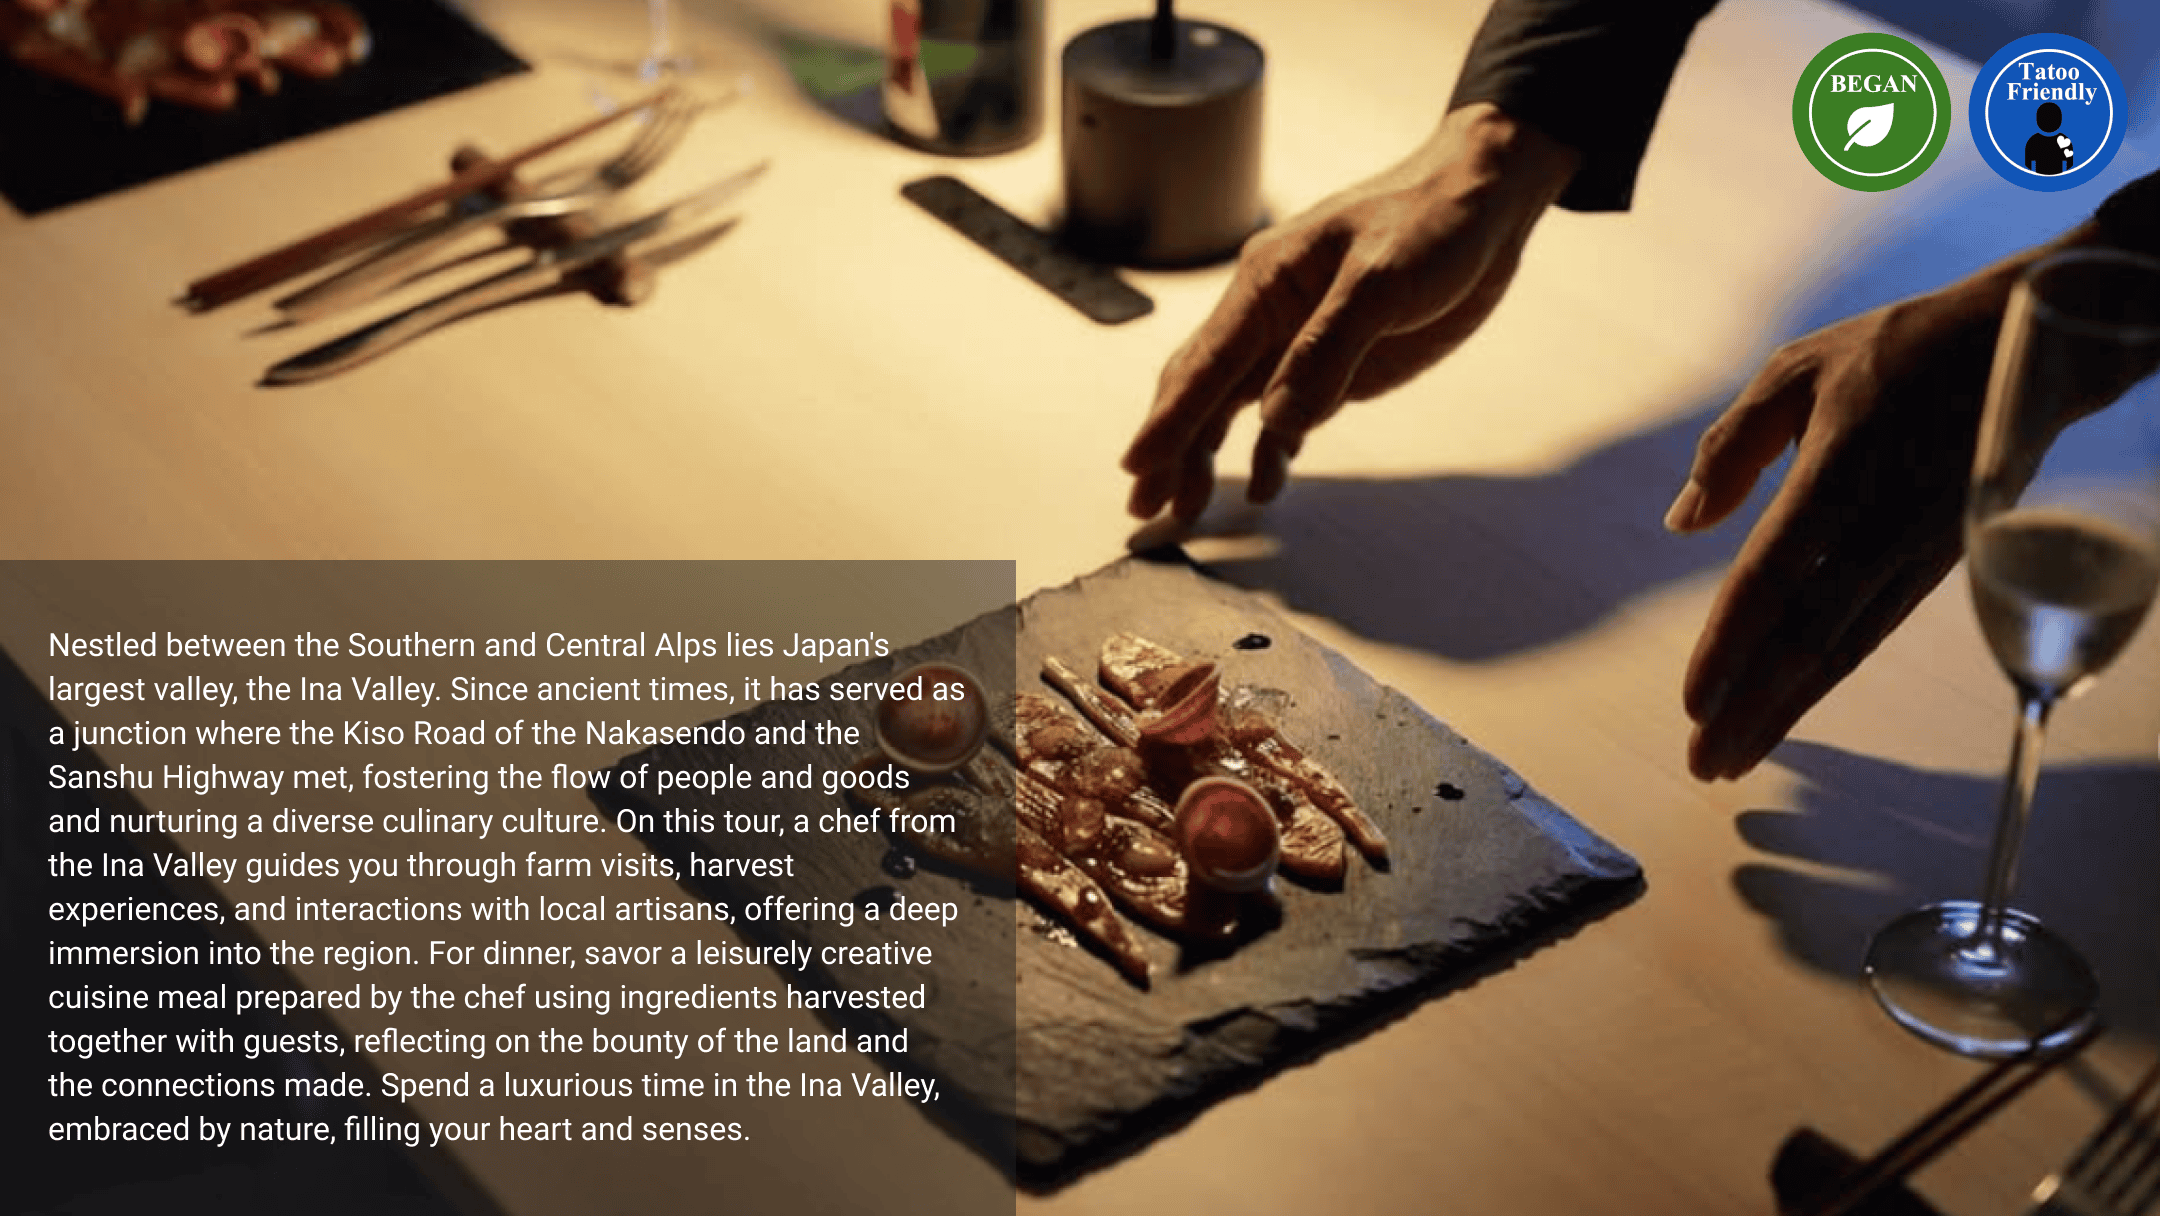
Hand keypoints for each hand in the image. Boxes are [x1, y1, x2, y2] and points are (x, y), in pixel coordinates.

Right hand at [1121, 103, 1579, 522]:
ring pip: (1232, 408)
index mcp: (1266, 285)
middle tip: (1145, 504)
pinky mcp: (1333, 364)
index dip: (1168, 419)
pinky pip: (1285, 415)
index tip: (1137, 464)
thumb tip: (1279, 419)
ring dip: (1207, 457)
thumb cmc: (1431, 217)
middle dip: (1170, 449)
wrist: (1483, 200)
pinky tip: (1262, 484)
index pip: (1204, 363)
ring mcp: (1298, 343)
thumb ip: (1329, 347)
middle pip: (1201, 391)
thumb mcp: (1383, 277)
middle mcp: (1269, 315)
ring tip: (1187, 508)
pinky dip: (1268, 451)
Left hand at [1665, 245, 2071, 779]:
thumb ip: (1731, 446)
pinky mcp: (1934, 563)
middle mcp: (1879, 528)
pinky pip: (1871, 632)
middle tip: (1703, 763)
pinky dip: (1824, 676)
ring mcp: (1914, 551)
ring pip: (1842, 648)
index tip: (1690, 702)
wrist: (2027, 348)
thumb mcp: (1797, 370)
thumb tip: (1682, 522)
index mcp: (1838, 476)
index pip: (1771, 581)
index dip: (1728, 647)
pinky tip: (1789, 705)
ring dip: (1786, 708)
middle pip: (1806, 638)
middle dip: (1750, 707)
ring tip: (1734, 755)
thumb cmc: (1898, 351)